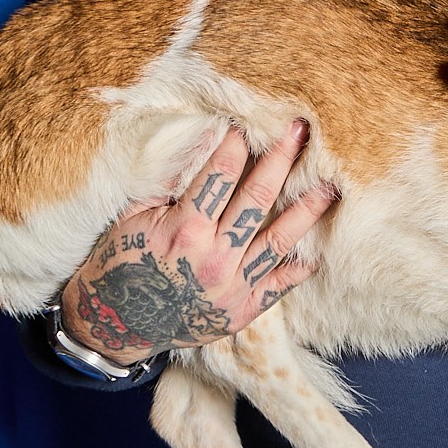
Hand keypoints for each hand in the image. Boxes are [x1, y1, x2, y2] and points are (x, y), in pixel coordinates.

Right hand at [59, 120, 336, 357]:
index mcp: (183, 230)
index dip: (236, 144)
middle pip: (258, 198)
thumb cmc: (121, 264)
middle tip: (301, 130)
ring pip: (280, 239)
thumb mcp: (131, 218)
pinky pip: (280, 284)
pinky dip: (300, 267)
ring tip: (331, 186)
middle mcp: (214, 258)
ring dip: (307, 209)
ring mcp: (233, 286)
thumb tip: (197, 144)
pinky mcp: (243, 310)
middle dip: (281, 159)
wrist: (116, 326)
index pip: (220, 175)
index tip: (250, 121)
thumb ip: (165, 184)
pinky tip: (319, 248)